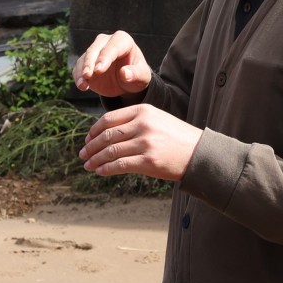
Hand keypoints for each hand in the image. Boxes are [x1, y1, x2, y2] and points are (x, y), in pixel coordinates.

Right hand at [73, 31, 152, 97]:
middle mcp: (106, 41)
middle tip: (88, 75)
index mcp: (123, 40)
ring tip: (83, 85)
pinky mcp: (85, 62)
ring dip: (82, 71)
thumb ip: (136, 74)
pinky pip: (78, 68)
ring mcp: (94, 51)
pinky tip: (82, 86)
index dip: (105, 58)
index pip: (112, 47)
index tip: (99, 70)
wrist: (127, 81)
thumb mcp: (142, 77)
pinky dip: (78, 77)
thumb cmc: (137, 75)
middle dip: (90, 62)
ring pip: (84, 58)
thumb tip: (124, 73)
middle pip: (95, 49)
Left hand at [79, 103, 201, 180]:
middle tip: (83, 154)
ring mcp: (145, 142)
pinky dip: (107, 169)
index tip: (87, 139)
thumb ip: (134, 122)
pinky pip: (120, 165)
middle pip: (107, 135)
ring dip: (96, 159)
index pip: (109, 119)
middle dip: (91, 146)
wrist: (199, 153)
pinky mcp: (148, 161)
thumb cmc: (176, 137)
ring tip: (88, 165)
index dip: (94, 130)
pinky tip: (100, 171)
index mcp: (143, 110)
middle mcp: (143, 124)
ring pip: (111, 151)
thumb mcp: (156, 119)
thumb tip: (106, 134)